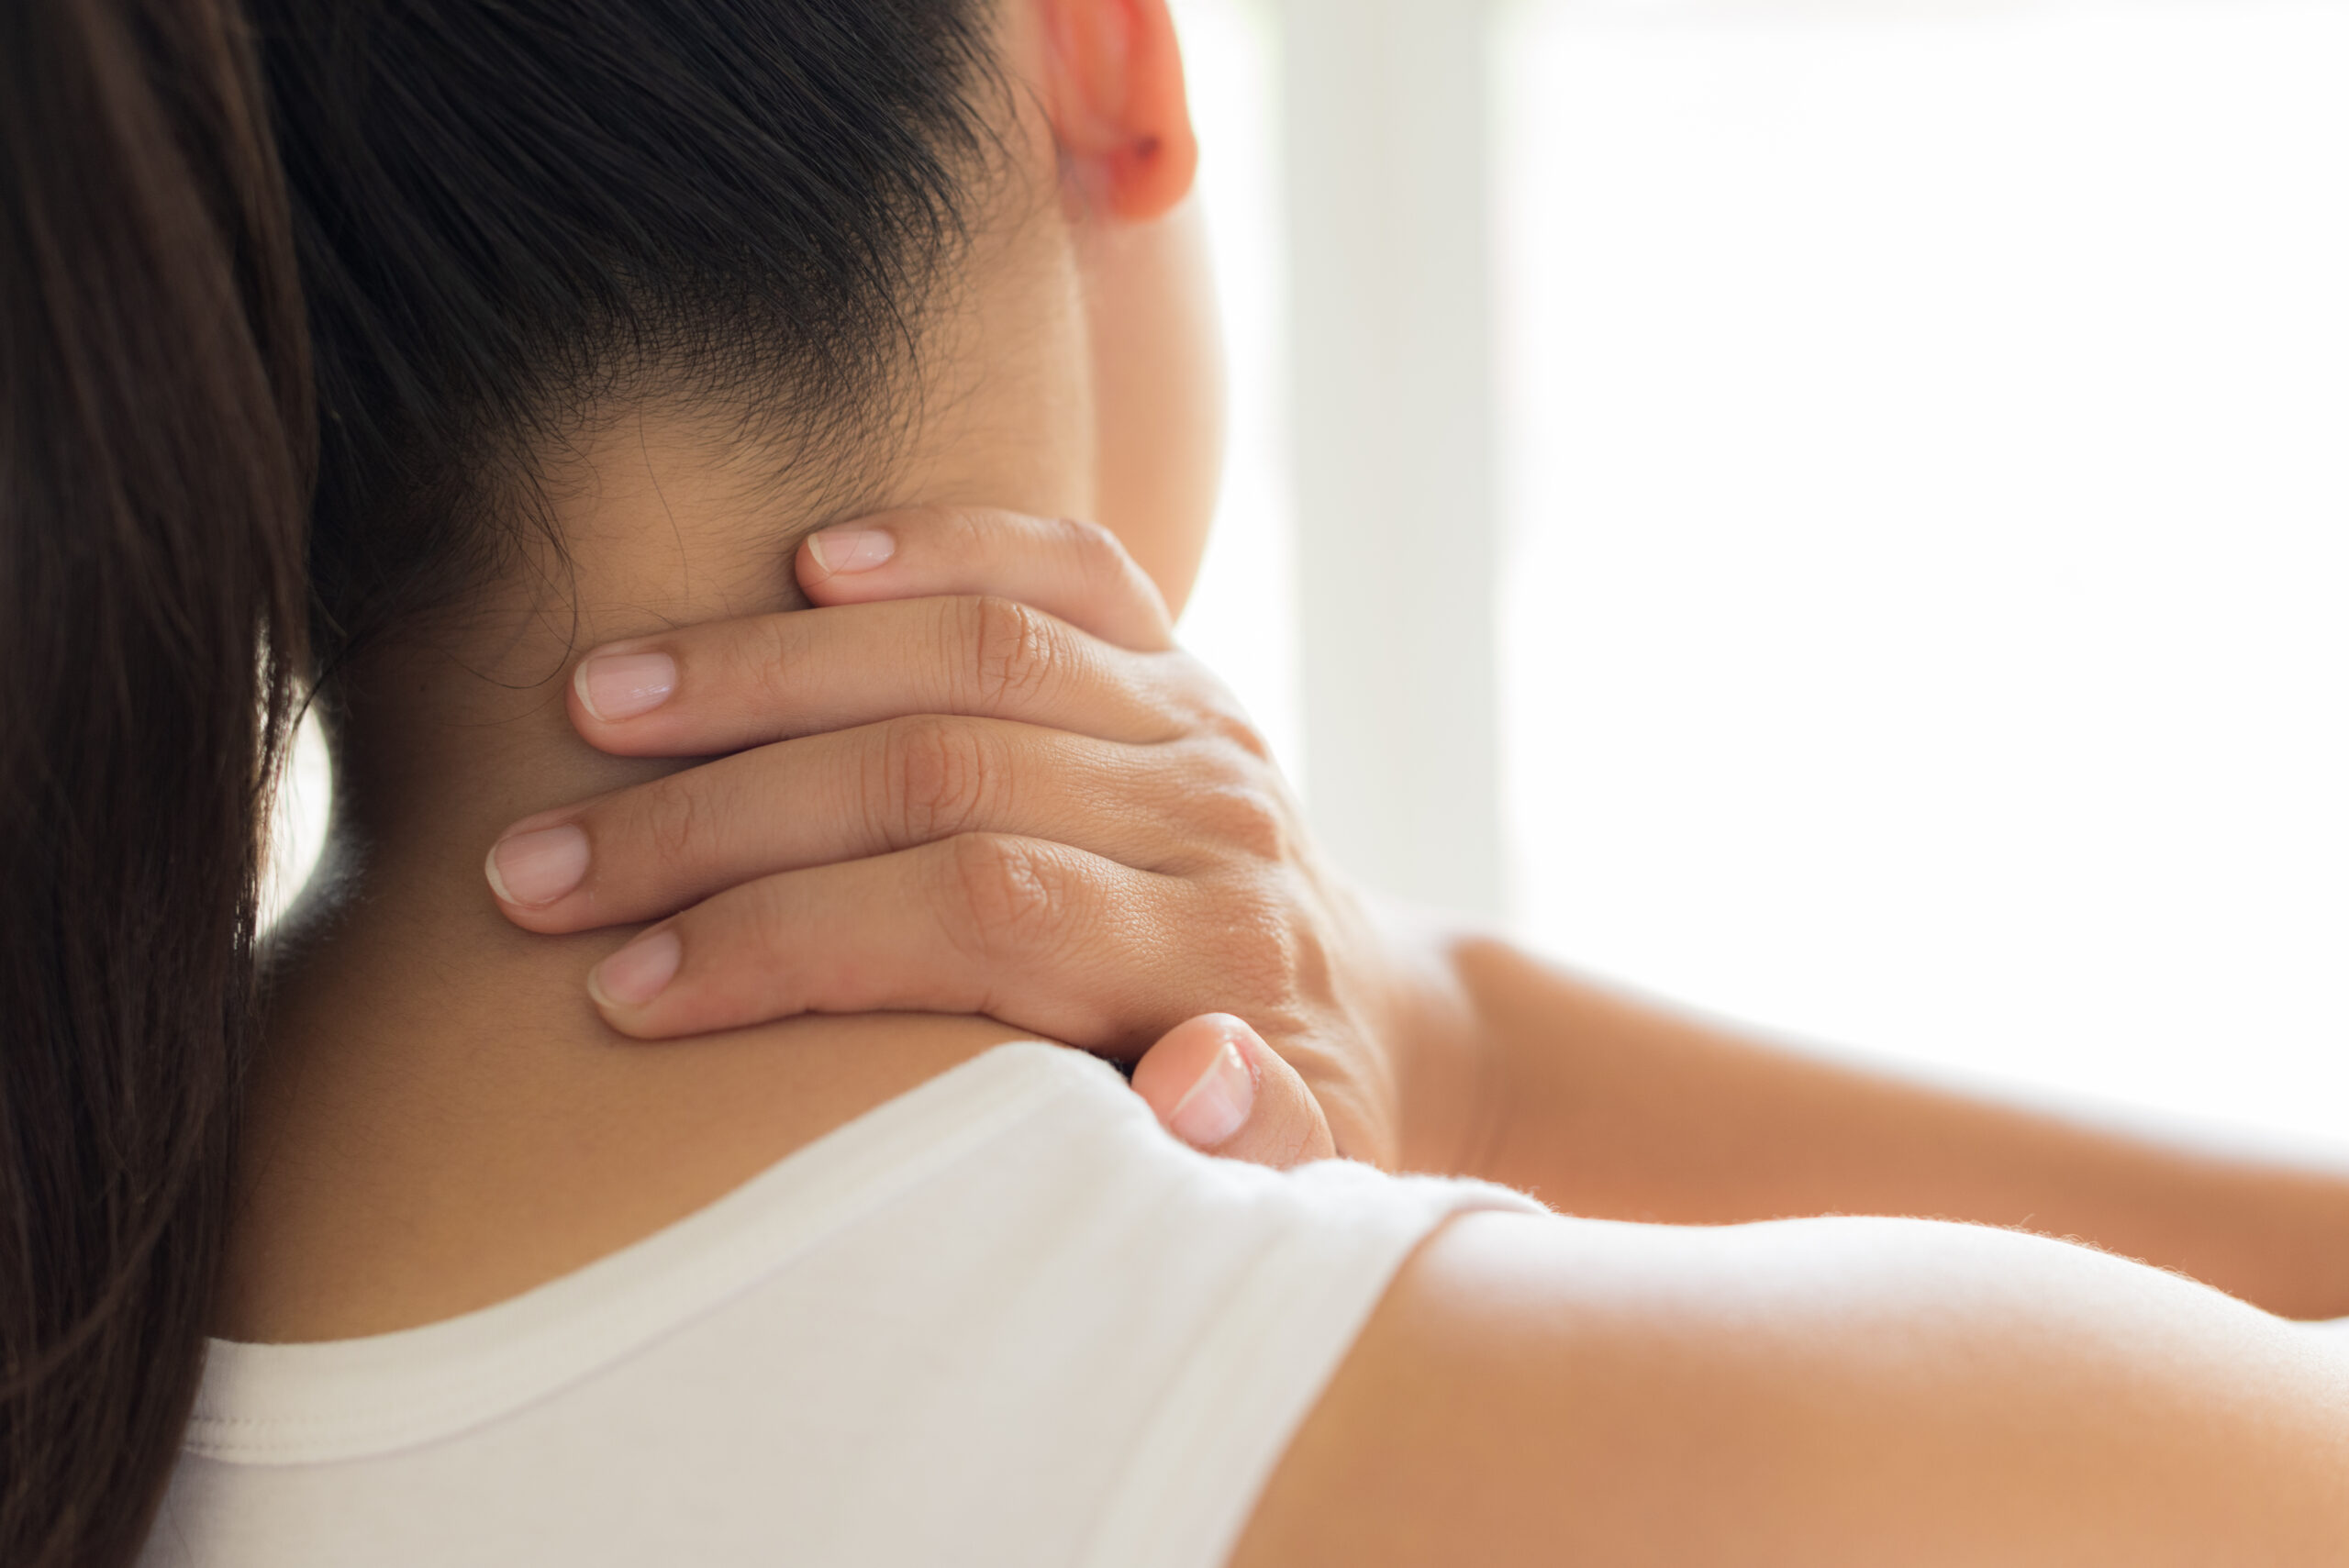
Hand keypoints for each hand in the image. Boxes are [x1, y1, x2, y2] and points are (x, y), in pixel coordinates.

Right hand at [485, 507, 1473, 1167]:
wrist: (1357, 1005)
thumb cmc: (1274, 1117)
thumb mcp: (1291, 1181)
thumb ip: (1258, 1147)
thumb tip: (1199, 1077)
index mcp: (1216, 955)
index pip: (977, 913)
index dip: (791, 941)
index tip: (626, 990)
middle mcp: (1208, 814)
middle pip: (940, 771)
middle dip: (716, 819)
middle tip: (536, 868)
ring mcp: (1191, 714)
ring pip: (967, 648)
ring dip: (766, 670)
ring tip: (592, 700)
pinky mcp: (1172, 650)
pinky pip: (1061, 559)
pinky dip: (936, 541)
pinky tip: (806, 557)